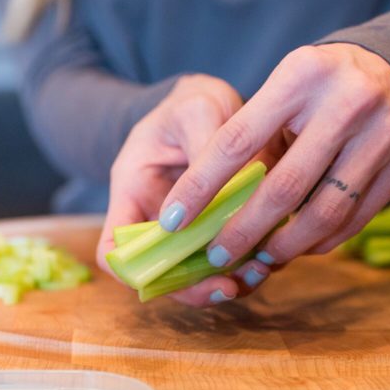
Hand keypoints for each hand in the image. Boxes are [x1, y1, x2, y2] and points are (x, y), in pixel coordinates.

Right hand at [99, 74, 285, 306]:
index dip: (135, 273)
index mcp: (134, 194)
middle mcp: (158, 221)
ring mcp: (190, 231)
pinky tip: (276, 253)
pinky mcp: (223, 230)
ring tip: (262, 270)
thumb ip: (210, 145)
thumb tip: (233, 181)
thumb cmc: (193, 103)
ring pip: (201, 274)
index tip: (175, 277)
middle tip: (233, 285)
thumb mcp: (197, 110)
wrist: (211, 105)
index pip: (113, 251)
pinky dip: (253, 262)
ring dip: (231, 280)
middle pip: (163, 274)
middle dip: (197, 286)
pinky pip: (232, 258)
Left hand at [156, 43, 389, 294]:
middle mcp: (347, 102)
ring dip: (286, 246)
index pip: (237, 142)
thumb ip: (246, 134)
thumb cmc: (316, 87)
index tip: (174, 220)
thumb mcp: (280, 89)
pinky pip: (355, 220)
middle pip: (283, 188)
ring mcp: (382, 135)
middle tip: (216, 255)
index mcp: (301, 75)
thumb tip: (205, 204)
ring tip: (260, 258)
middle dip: (243, 231)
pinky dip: (322, 241)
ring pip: (324, 214)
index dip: (201, 187)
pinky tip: (299, 247)